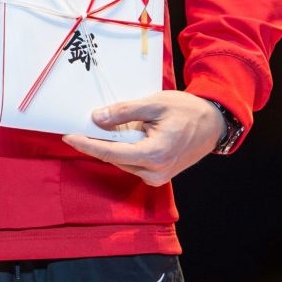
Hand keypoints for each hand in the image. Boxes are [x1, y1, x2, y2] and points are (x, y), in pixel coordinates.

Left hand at [61, 91, 224, 186]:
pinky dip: (125, 149)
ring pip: (122, 160)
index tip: (68, 136)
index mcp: (154, 154)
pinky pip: (132, 162)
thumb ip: (124, 112)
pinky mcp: (158, 175)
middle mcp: (154, 172)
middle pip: (114, 157)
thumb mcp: (154, 104)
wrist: (213, 124)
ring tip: (114, 123)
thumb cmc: (187, 111)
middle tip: (85, 122)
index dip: (86, 144)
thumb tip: (97, 119)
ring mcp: (157, 177)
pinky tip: (127, 133)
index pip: (110, 153)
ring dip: (113, 144)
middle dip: (98, 141)